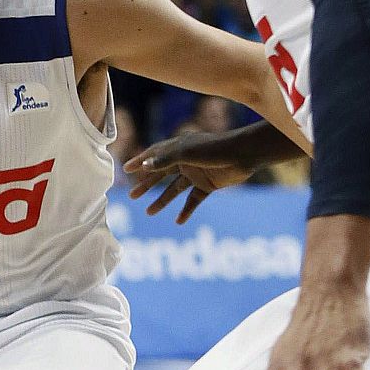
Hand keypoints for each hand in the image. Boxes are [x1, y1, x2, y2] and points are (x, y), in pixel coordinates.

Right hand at [125, 131, 256, 223]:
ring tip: (149, 212)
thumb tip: (144, 167)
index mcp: (177, 148)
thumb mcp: (186, 152)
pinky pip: (193, 200)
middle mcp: (184, 161)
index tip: (126, 169)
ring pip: (174, 190)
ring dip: (162, 201)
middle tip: (132, 196)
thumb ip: (164, 159)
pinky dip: (186, 210)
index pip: (153, 155)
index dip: (139, 161)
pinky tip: (178, 221)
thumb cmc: (214, 148)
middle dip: (146, 185)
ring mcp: (195, 174)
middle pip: (161, 175)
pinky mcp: (207, 185)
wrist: (243, 155)